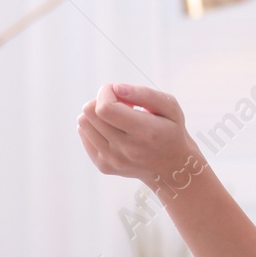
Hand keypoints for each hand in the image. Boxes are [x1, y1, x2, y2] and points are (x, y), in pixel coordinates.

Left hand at [77, 83, 201, 189]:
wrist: (172, 168)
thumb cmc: (171, 131)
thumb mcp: (170, 107)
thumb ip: (145, 94)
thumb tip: (116, 88)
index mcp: (147, 132)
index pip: (105, 108)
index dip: (106, 93)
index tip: (118, 92)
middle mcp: (127, 149)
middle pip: (90, 113)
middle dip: (101, 101)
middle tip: (119, 104)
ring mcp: (113, 160)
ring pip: (83, 124)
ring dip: (96, 114)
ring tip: (116, 118)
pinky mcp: (104, 166)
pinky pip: (84, 136)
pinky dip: (94, 128)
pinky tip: (112, 130)